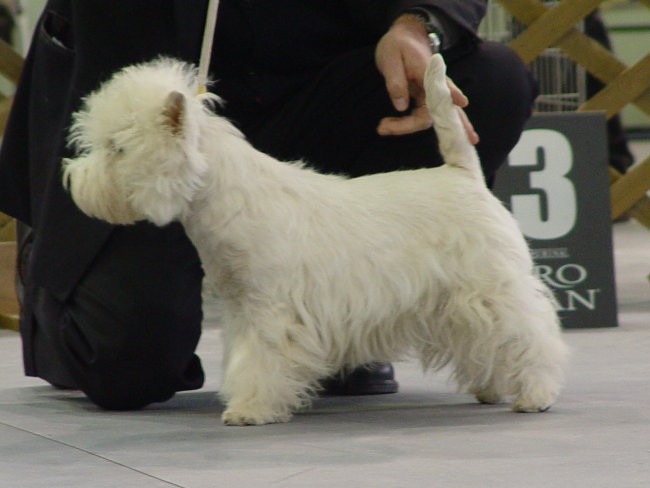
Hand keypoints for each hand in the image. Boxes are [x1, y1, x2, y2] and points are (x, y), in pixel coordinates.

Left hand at [374, 15, 478, 143]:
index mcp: (429, 73)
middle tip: (382, 127)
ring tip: (381, 127)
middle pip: (432, 113)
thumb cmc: (397, 45)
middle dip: (409, 125)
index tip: (462, 102)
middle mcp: (435, 86)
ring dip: (405, 126)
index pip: (443, 89)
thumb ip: (396, 82)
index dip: (453, 96)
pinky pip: (421, 117)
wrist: (404, 37)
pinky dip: (409, 126)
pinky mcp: (426, 99)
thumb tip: (401, 107)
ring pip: (427, 118)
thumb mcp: (390, 59)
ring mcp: (432, 94)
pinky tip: (393, 131)